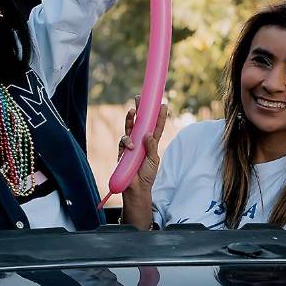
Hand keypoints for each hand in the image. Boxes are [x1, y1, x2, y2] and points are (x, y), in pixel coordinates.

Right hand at [119, 98, 166, 229]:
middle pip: (141, 122)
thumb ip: (151, 147)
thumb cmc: (147, 175)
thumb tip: (148, 134)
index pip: (156, 126)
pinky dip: (127, 141)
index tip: (162, 104)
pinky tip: (131, 146)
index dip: (159, 116)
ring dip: (130, 118)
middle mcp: (141, 141)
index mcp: (152, 142)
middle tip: (139, 98)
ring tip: (132, 111)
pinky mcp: (122, 150)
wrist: (135, 188)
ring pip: (130, 127)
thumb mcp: (153, 160)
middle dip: (140, 109)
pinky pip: (123, 140)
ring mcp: (131, 145)